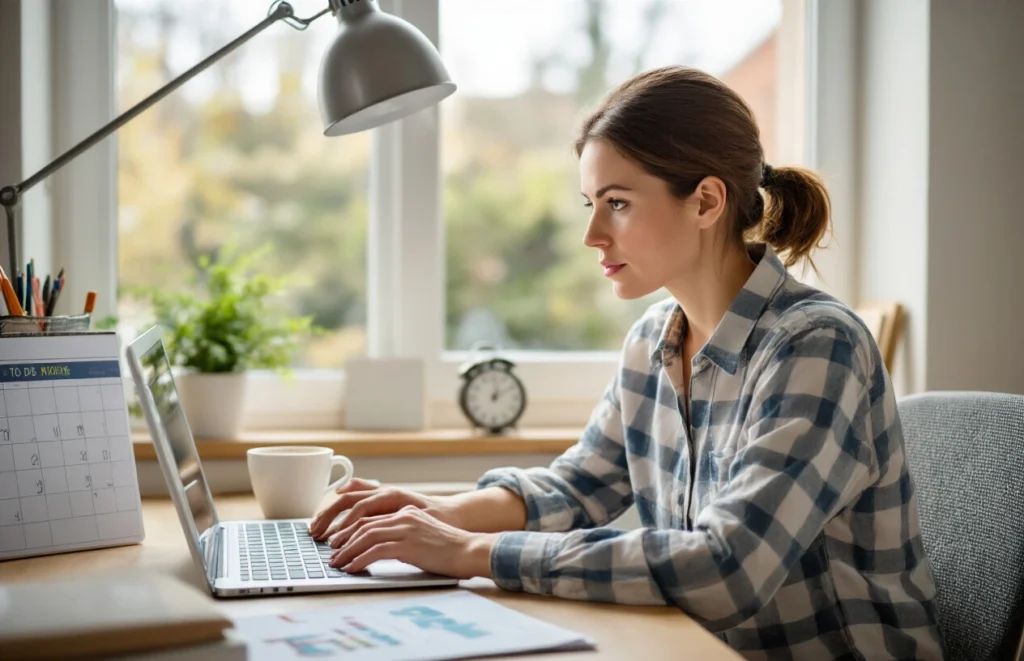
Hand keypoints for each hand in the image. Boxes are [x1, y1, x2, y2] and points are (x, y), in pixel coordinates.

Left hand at [328, 505, 495, 578]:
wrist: (469, 551)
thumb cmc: (449, 548)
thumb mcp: (422, 535)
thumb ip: (403, 535)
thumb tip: (381, 548)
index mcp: (406, 512)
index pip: (370, 517)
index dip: (350, 530)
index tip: (338, 543)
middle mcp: (404, 516)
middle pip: (363, 524)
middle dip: (343, 540)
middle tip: (331, 554)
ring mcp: (406, 529)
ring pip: (366, 536)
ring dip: (347, 551)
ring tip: (337, 564)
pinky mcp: (408, 544)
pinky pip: (376, 551)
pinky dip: (360, 560)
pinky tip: (353, 568)